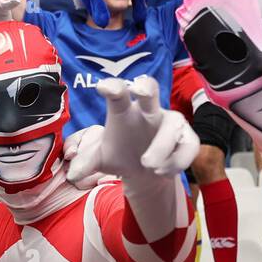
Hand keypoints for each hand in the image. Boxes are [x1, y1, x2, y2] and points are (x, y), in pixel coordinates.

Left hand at [62, 76, 198, 186]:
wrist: (144, 172)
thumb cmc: (121, 155)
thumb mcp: (101, 160)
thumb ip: (87, 164)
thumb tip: (72, 175)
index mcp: (123, 110)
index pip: (118, 93)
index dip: (112, 88)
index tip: (103, 87)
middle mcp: (148, 110)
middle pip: (150, 90)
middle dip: (146, 87)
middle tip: (140, 89)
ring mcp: (170, 121)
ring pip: (172, 125)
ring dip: (161, 147)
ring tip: (148, 166)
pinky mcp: (187, 137)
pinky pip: (188, 146)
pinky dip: (176, 162)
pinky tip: (162, 172)